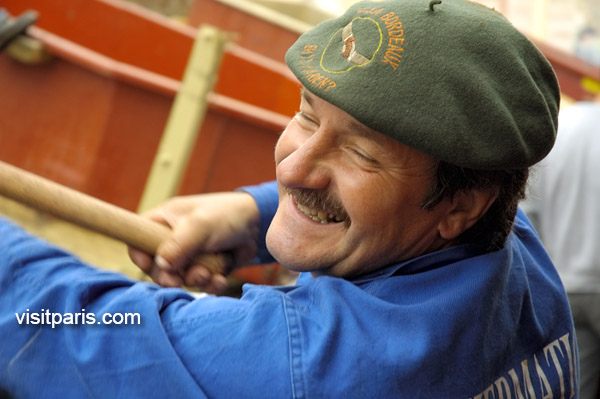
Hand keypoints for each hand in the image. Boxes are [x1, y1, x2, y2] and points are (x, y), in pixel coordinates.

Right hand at [128, 192, 259, 293]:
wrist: (259, 224)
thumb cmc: (227, 215)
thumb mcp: (200, 225)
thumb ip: (178, 245)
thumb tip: (160, 265)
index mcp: (164, 221)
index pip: (137, 240)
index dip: (140, 255)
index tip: (151, 266)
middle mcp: (173, 239)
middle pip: (157, 267)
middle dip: (169, 276)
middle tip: (177, 281)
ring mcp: (190, 254)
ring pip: (180, 278)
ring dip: (194, 280)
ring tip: (208, 274)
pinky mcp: (206, 267)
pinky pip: (200, 284)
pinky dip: (210, 285)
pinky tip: (220, 279)